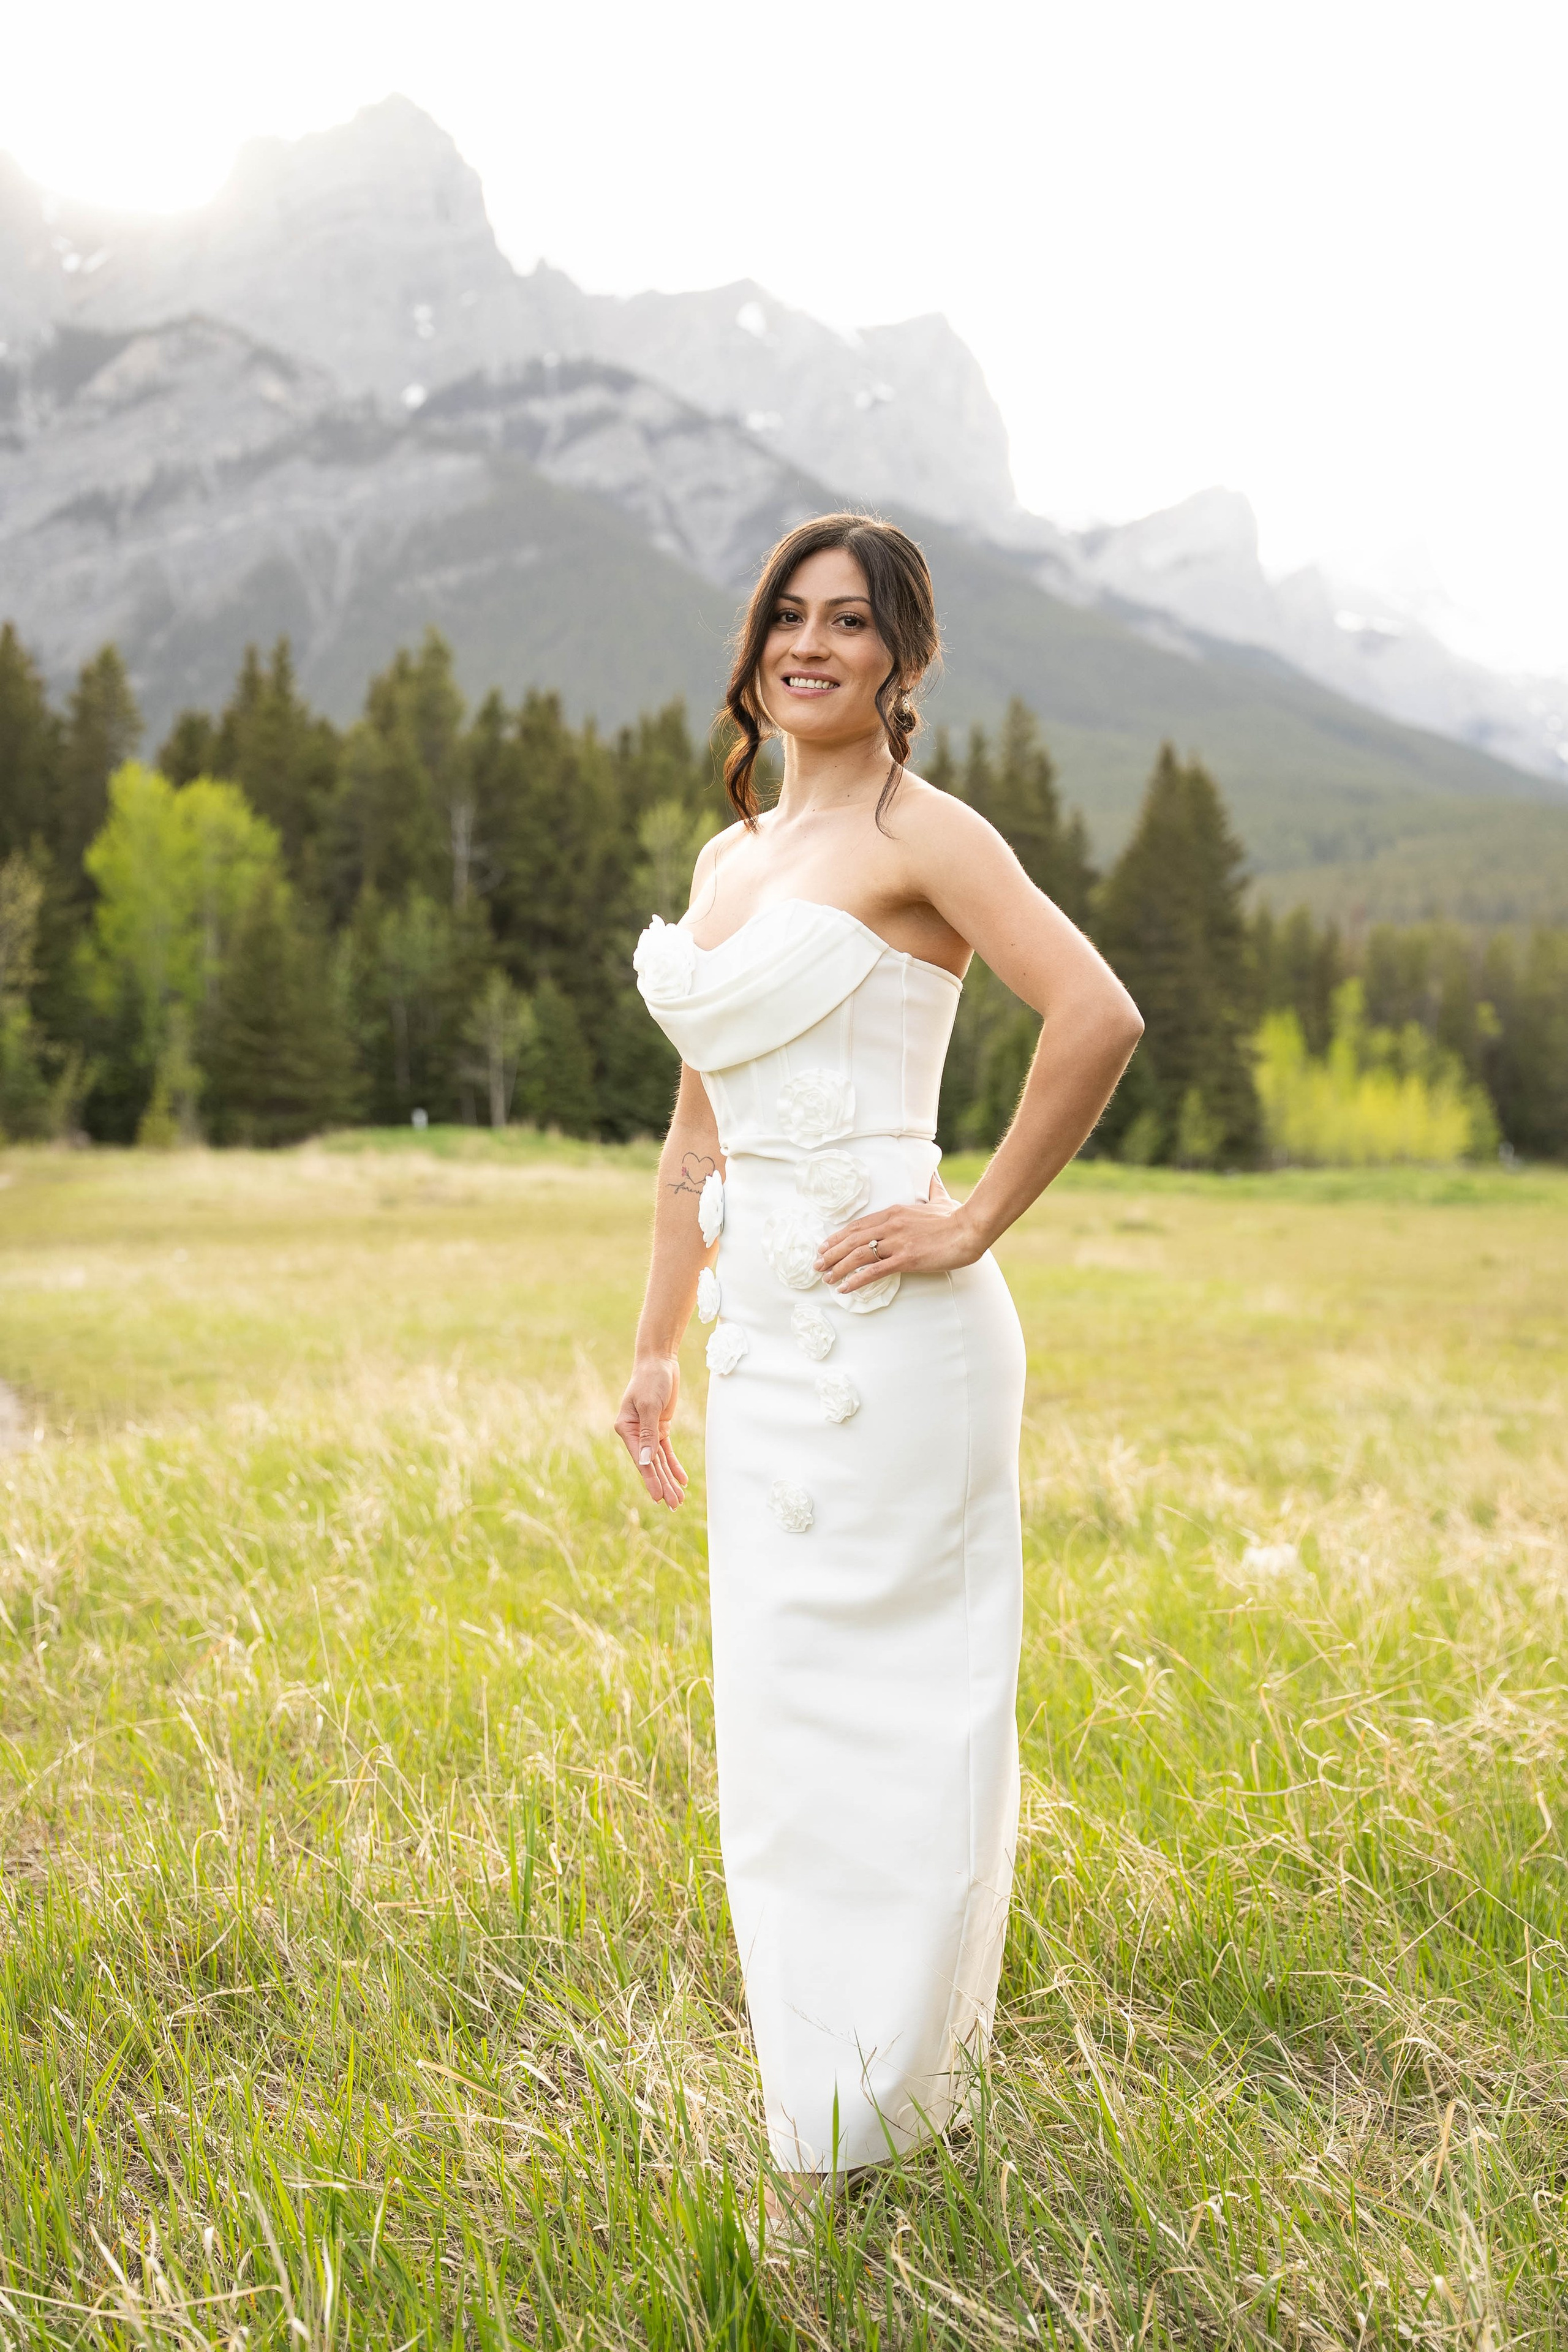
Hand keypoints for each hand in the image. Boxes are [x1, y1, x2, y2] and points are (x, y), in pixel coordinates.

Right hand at [614, 1354, 688, 1508]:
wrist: (659, 1362)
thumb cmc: (650, 1380)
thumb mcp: (649, 1405)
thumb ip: (648, 1434)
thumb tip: (647, 1461)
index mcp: (625, 1428)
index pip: (641, 1459)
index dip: (650, 1479)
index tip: (659, 1497)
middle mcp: (634, 1433)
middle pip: (651, 1464)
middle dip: (662, 1485)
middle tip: (674, 1505)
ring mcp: (647, 1432)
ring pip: (659, 1461)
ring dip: (669, 1479)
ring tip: (679, 1500)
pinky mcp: (660, 1427)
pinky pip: (666, 1451)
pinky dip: (674, 1465)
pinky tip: (683, 1480)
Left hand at [815, 1179, 984, 1296]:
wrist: (970, 1228)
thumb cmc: (956, 1216)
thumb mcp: (939, 1199)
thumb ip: (932, 1188)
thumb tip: (933, 1175)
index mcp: (894, 1212)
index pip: (858, 1225)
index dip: (838, 1237)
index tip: (825, 1246)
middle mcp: (891, 1225)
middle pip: (852, 1240)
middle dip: (831, 1253)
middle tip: (818, 1265)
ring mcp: (897, 1242)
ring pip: (858, 1255)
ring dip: (838, 1268)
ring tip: (827, 1279)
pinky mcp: (906, 1259)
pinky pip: (874, 1271)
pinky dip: (856, 1280)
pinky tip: (845, 1288)